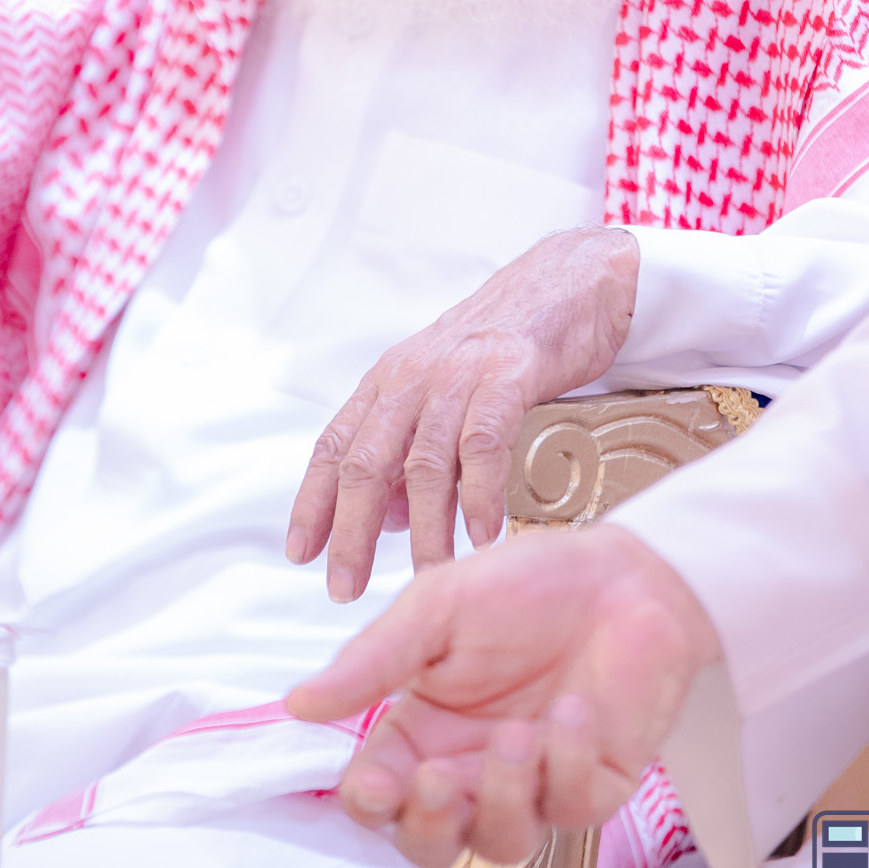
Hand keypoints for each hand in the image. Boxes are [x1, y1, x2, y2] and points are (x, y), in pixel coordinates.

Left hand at [285, 225, 640, 601]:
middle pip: (366, 463)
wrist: (569, 279)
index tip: (299, 554)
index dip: (312, 502)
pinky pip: (482, 444)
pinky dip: (479, 495)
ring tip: (426, 577)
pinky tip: (482, 535)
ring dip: (422, 530)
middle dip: (351, 533)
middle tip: (345, 588)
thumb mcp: (444, 390)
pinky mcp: (508, 374)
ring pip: (423, 464)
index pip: (334, 447)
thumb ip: (411, 449)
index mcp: (389, 381)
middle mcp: (413, 376)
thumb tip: (385, 518)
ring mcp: (458, 373)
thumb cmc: (507, 342)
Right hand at [287, 522, 719, 867]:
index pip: (375, 794)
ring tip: (514, 733)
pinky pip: (571, 807)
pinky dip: (567, 760)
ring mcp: (534, 784)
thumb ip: (372, 660)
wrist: (621, 572)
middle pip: (429, 845)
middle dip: (427, 826)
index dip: (368, 803)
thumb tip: (297, 704)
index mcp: (421, 730)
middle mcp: (470, 768)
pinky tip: (574, 707)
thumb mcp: (437, 607)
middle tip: (435, 779)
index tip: (374, 783)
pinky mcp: (593, 785)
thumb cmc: (525, 585)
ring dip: (501, 796)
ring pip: (502, 843)